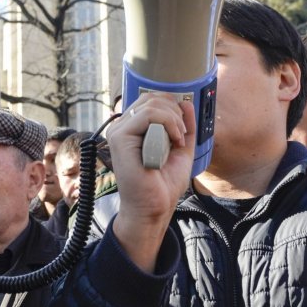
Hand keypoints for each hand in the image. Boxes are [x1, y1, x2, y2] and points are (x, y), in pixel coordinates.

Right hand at [107, 93, 195, 271]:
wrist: (154, 208)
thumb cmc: (162, 184)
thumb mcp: (180, 149)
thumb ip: (184, 126)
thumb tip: (187, 103)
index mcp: (133, 128)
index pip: (152, 100)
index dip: (172, 108)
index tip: (181, 132)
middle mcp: (122, 127)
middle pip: (151, 98)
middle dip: (175, 112)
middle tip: (181, 136)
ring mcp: (118, 131)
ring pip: (151, 104)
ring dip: (174, 120)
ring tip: (178, 141)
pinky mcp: (119, 138)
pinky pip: (147, 115)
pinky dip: (168, 124)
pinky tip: (174, 141)